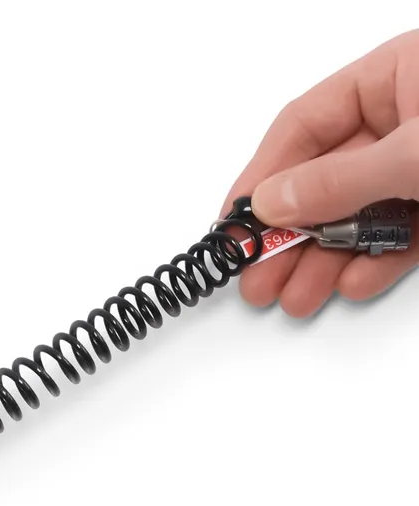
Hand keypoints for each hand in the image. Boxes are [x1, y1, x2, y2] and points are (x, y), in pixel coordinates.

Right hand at [222, 28, 418, 316]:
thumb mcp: (418, 153)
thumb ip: (342, 179)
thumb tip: (272, 202)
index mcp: (394, 77)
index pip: (302, 126)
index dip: (261, 177)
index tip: (233, 222)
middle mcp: (403, 118)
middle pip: (322, 181)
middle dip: (288, 237)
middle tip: (255, 277)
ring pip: (356, 215)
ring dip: (323, 261)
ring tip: (294, 298)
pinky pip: (400, 235)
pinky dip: (375, 263)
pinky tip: (351, 285)